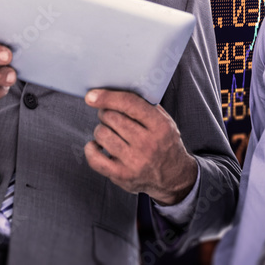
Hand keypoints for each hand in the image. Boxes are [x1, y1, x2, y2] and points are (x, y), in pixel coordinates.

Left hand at [84, 89, 197, 204]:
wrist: (173, 176)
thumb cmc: (163, 142)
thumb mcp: (164, 120)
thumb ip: (144, 105)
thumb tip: (113, 89)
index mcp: (160, 126)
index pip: (129, 104)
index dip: (107, 97)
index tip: (91, 96)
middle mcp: (148, 144)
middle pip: (112, 117)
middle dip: (105, 113)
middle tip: (110, 116)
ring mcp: (135, 162)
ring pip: (102, 134)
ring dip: (101, 130)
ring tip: (110, 133)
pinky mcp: (123, 176)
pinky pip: (95, 158)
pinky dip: (91, 148)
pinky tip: (98, 146)